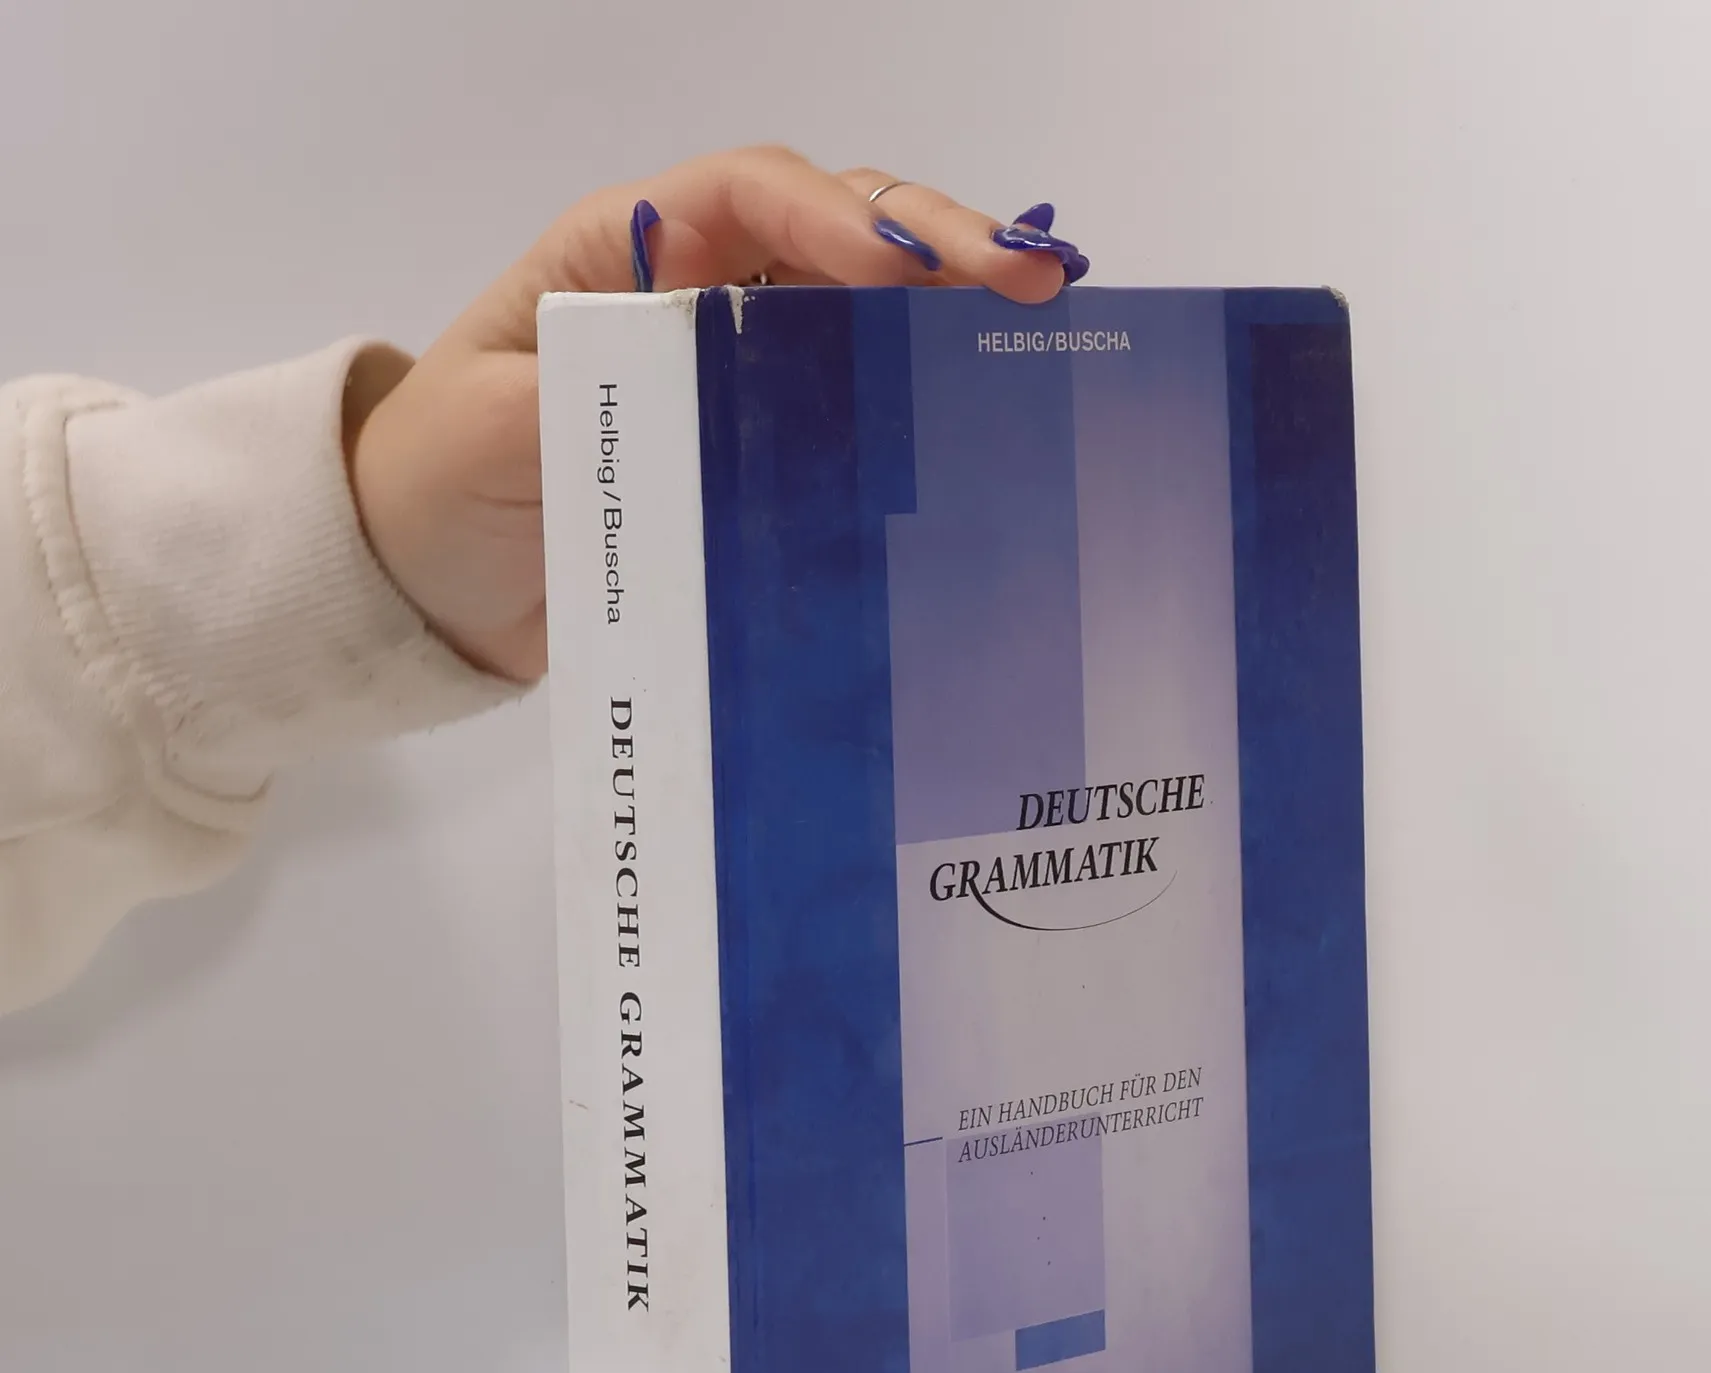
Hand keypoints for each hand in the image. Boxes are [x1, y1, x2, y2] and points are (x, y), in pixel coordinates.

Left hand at [347, 147, 1089, 684]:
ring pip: (860, 310)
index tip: (909, 270)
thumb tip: (704, 371)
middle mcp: (692, 290)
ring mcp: (732, 368)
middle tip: (1031, 283)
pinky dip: (920, 398)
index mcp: (620, 253)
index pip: (748, 196)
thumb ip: (587, 389)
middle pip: (832, 232)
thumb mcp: (491, 430)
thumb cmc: (436, 488)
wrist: (423, 589)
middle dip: (934, 243)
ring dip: (948, 311)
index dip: (836, 218)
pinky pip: (851, 406)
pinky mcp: (755, 447)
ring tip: (1038, 329)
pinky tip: (983, 411)